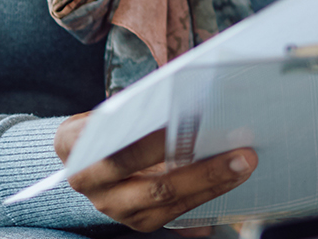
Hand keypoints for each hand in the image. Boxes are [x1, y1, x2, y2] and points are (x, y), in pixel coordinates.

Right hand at [55, 113, 256, 231]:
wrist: (87, 157)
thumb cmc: (110, 124)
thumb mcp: (110, 110)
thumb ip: (140, 107)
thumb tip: (191, 95)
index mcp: (74, 143)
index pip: (116, 144)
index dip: (153, 142)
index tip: (191, 128)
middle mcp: (88, 181)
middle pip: (150, 180)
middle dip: (201, 169)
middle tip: (241, 153)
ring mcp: (112, 206)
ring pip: (166, 200)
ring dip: (211, 183)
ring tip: (244, 164)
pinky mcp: (137, 221)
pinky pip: (176, 216)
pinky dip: (207, 199)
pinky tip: (233, 183)